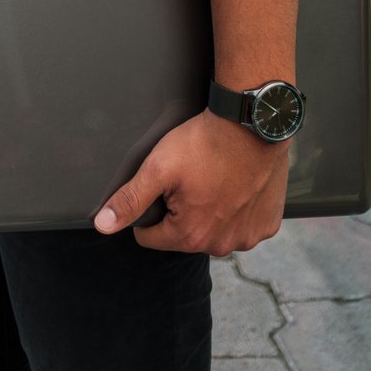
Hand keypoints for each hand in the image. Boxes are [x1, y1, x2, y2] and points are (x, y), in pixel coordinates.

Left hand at [93, 109, 288, 254]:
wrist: (253, 125)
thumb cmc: (206, 143)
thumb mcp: (158, 168)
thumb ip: (130, 199)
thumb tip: (103, 225)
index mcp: (191, 236)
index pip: (151, 237)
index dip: (151, 211)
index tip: (164, 187)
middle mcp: (221, 245)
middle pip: (184, 235)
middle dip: (182, 211)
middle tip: (191, 179)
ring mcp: (247, 237)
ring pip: (214, 231)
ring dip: (211, 212)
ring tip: (214, 179)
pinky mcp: (267, 225)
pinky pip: (242, 225)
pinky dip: (238, 210)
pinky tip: (236, 185)